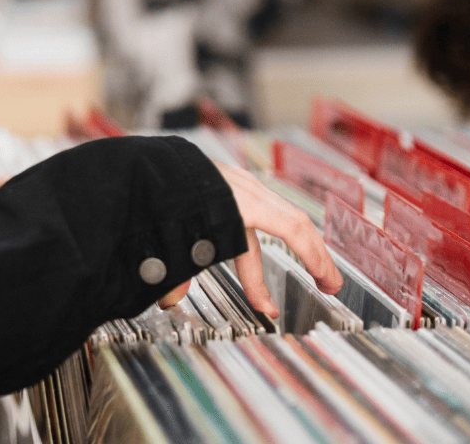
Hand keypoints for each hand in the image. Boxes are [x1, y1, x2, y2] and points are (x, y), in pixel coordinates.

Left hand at [158, 162, 341, 317]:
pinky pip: (268, 203)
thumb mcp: (168, 236)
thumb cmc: (158, 189)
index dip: (265, 283)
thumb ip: (174, 270)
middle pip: (294, 223)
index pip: (270, 241)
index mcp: (232, 204)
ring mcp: (239, 181)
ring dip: (305, 241)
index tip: (266, 310)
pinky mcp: (231, 177)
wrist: (138, 159)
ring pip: (284, 212)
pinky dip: (284, 224)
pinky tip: (288, 234)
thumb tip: (170, 298)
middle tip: (331, 283)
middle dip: (316, 256)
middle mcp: (241, 190)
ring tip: (317, 263)